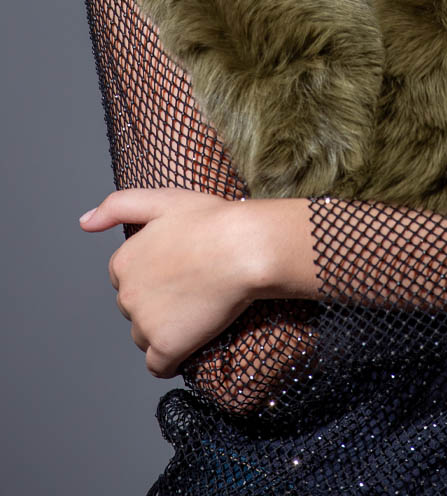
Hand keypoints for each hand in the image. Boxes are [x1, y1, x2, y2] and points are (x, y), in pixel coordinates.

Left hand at [78, 188, 313, 378]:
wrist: (245, 248)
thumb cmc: (212, 221)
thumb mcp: (163, 199)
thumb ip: (117, 206)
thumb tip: (84, 223)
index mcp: (123, 261)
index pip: (126, 279)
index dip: (153, 275)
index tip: (178, 270)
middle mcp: (126, 295)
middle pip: (134, 309)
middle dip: (156, 304)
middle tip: (192, 289)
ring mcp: (145, 323)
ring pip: (144, 337)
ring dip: (163, 332)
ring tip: (196, 313)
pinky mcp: (166, 346)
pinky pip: (158, 366)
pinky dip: (170, 360)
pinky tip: (189, 346)